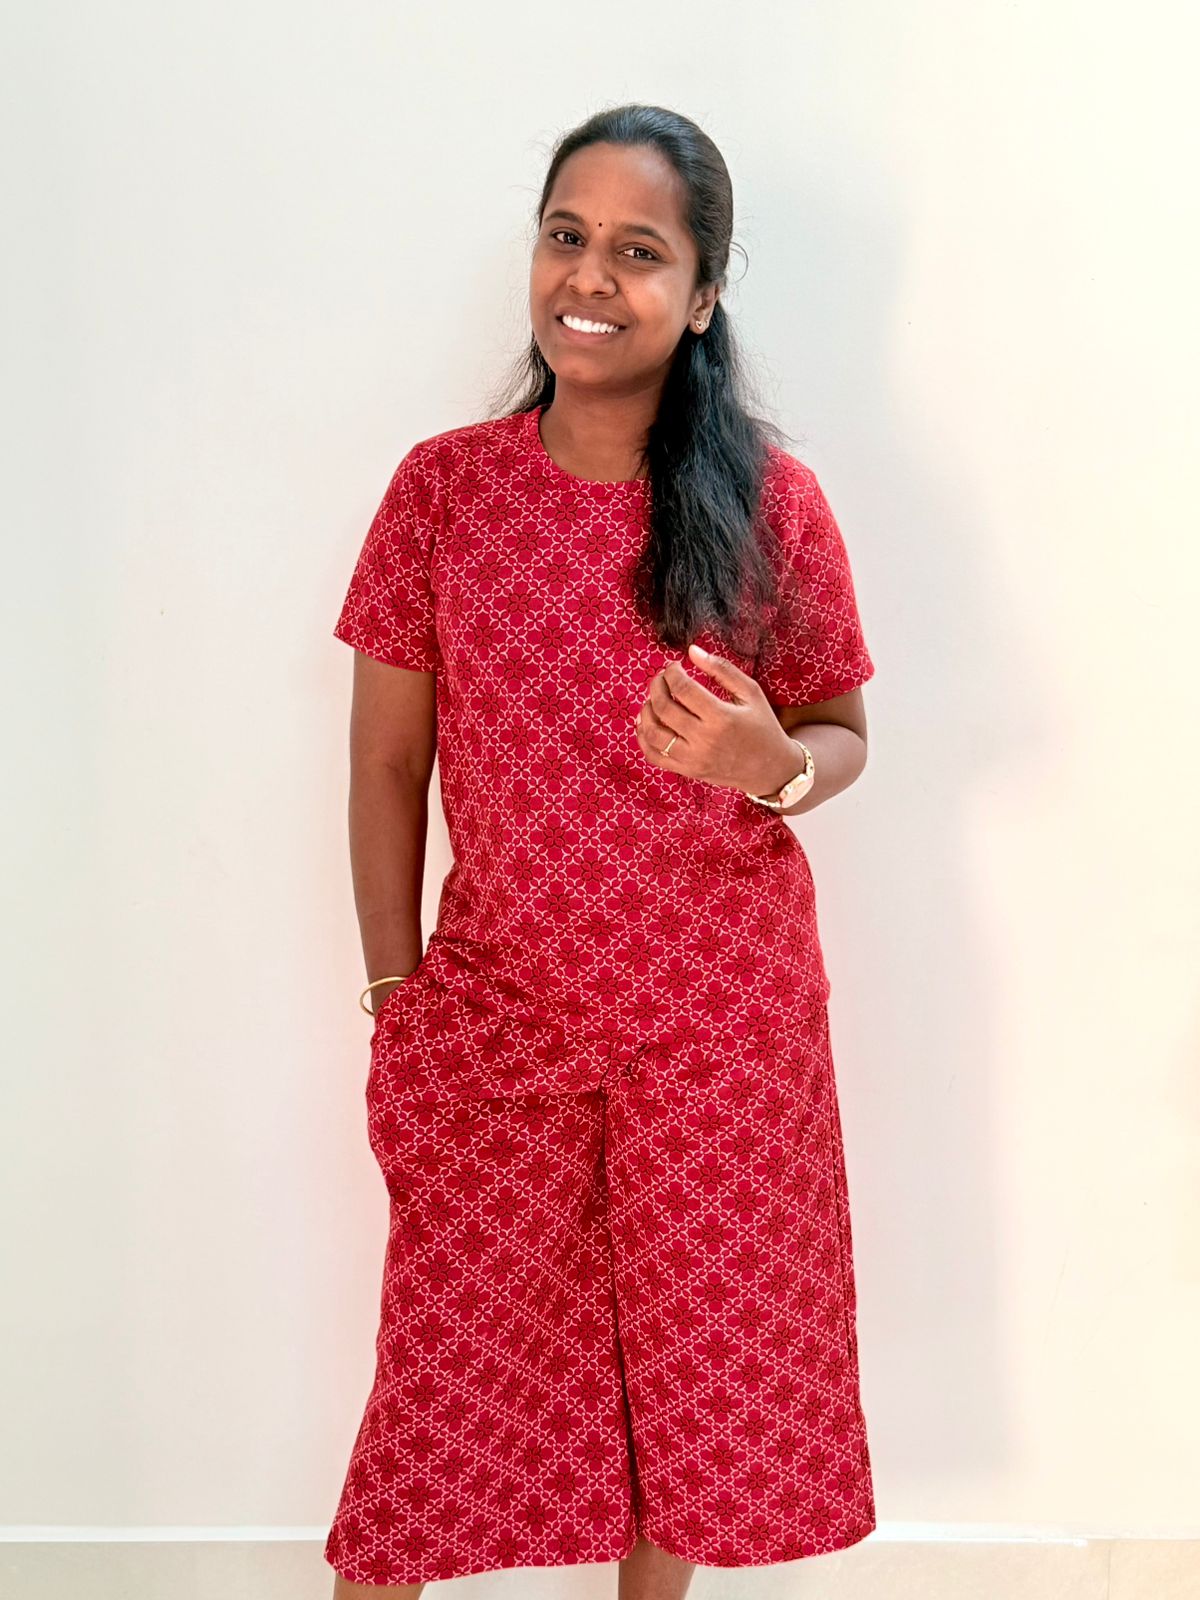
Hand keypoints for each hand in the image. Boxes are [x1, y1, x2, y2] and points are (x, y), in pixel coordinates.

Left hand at [633, 643, 805, 796]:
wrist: (771, 768)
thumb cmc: (763, 726)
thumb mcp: (750, 692)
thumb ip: (722, 669)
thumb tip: (692, 651)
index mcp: (721, 717)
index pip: (682, 689)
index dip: (672, 672)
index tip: (674, 666)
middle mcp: (704, 740)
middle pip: (664, 708)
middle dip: (656, 686)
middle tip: (661, 678)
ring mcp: (693, 759)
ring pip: (653, 733)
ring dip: (647, 711)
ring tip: (654, 699)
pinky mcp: (688, 771)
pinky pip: (654, 756)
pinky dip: (643, 738)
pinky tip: (648, 723)